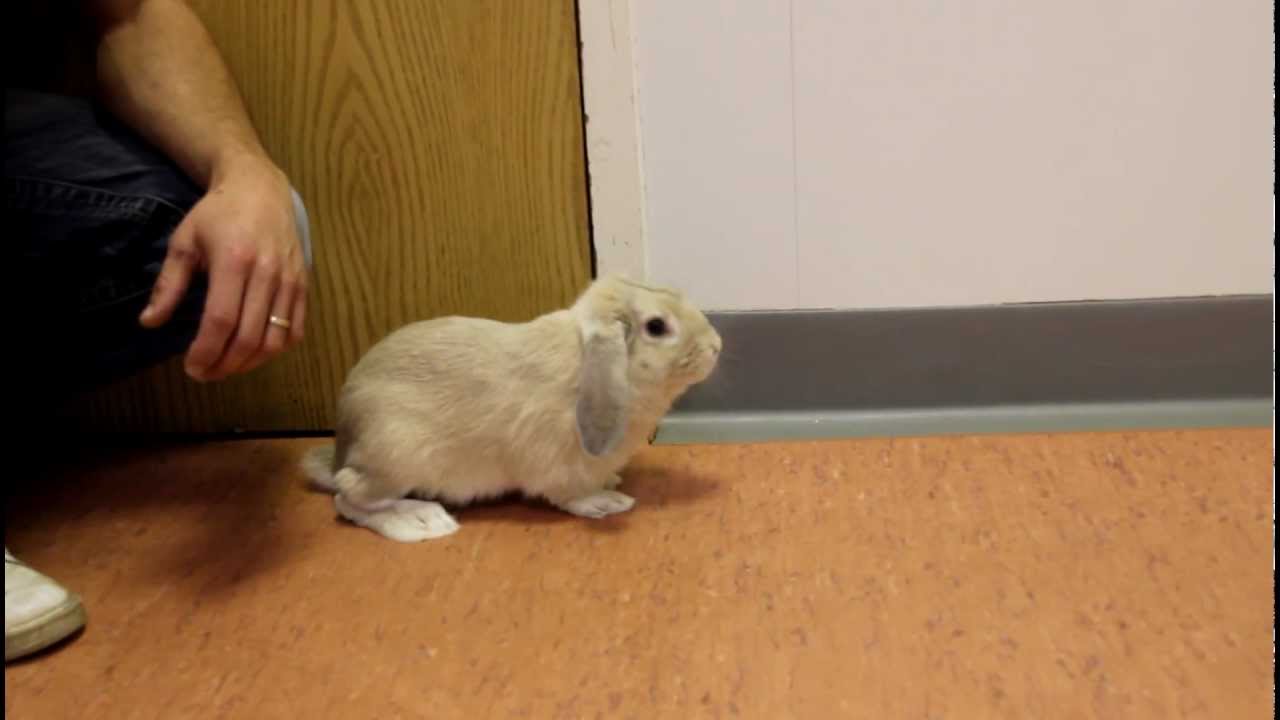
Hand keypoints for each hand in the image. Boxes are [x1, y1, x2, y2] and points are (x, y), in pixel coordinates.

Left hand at [139, 158, 307, 381]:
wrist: (261, 188)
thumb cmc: (217, 214)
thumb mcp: (184, 242)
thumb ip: (169, 284)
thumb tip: (149, 322)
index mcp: (233, 261)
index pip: (221, 321)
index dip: (206, 352)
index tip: (191, 368)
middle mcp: (267, 274)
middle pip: (249, 337)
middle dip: (224, 364)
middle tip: (205, 373)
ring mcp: (290, 281)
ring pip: (275, 340)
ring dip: (250, 362)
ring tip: (228, 365)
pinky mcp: (304, 285)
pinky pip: (296, 331)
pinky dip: (276, 349)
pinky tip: (255, 351)